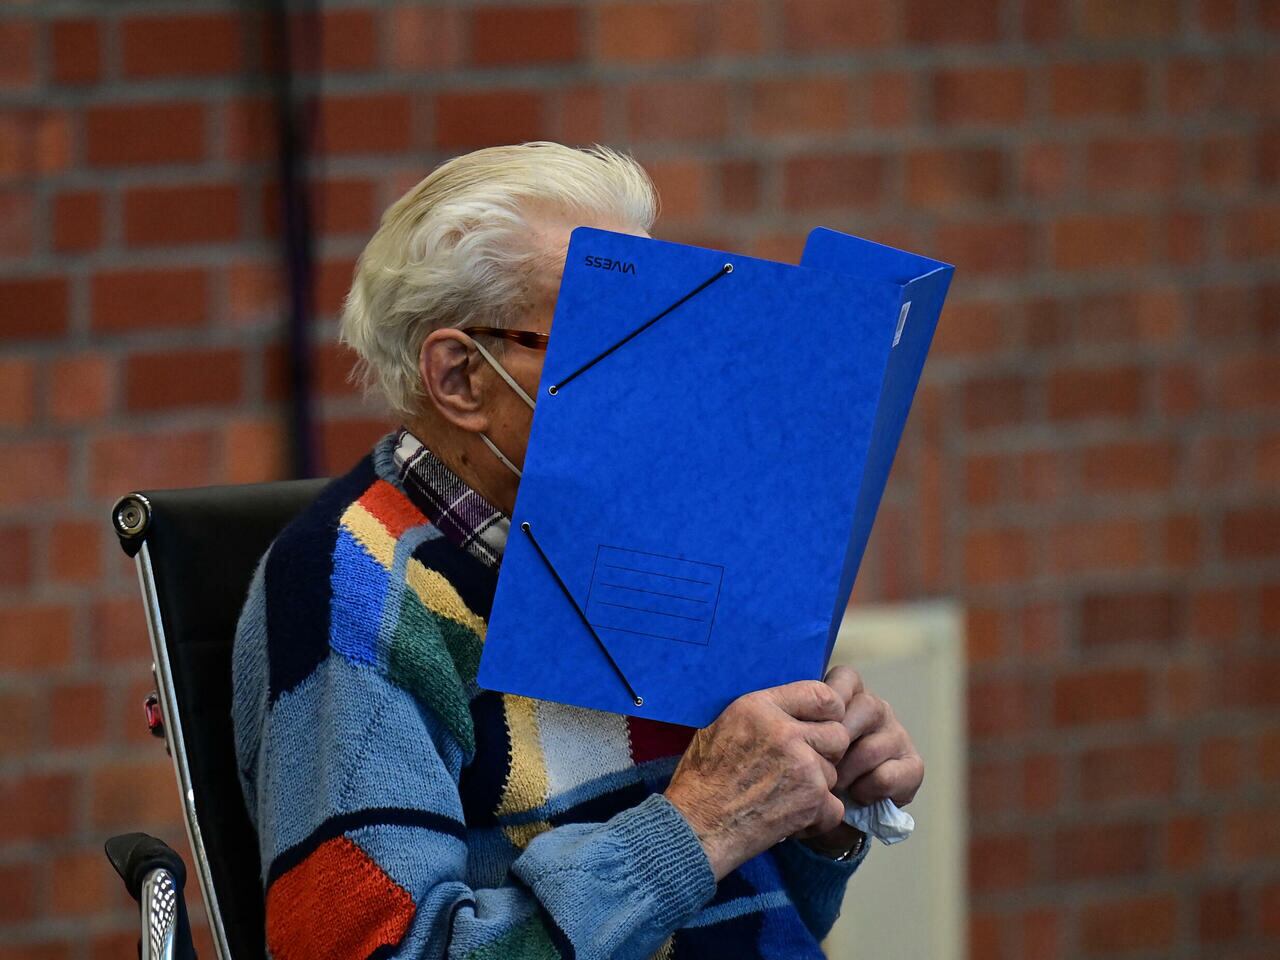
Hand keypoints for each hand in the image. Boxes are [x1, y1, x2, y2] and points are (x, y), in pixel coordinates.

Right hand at [664, 681, 850, 879]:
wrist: (696, 826)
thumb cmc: (702, 779)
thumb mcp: (723, 726)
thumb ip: (764, 716)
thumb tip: (796, 713)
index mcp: (760, 707)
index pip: (822, 695)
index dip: (829, 713)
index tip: (822, 726)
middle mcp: (785, 732)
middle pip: (837, 735)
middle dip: (825, 753)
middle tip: (801, 768)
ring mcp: (802, 766)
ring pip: (834, 773)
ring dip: (816, 788)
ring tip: (783, 797)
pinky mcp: (811, 801)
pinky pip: (835, 808)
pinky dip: (817, 819)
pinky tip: (790, 819)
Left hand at [799, 665, 923, 854]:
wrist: (824, 816)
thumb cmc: (804, 771)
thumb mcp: (793, 743)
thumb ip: (792, 722)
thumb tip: (776, 715)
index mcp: (849, 697)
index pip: (846, 678)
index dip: (830, 697)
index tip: (810, 724)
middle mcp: (877, 710)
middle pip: (866, 707)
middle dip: (839, 738)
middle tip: (818, 761)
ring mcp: (897, 736)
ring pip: (877, 742)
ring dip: (850, 768)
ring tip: (831, 785)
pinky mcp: (911, 766)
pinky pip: (892, 773)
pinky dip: (870, 788)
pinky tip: (855, 796)